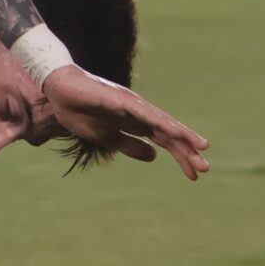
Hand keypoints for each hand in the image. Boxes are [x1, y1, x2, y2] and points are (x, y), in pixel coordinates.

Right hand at [42, 66, 209, 178]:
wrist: (60, 90)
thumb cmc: (81, 111)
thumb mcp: (106, 137)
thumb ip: (129, 145)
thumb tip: (154, 157)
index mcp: (136, 123)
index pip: (165, 141)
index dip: (181, 156)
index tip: (195, 175)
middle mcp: (140, 112)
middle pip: (168, 133)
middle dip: (186, 150)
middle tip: (204, 169)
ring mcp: (131, 104)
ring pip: (161, 122)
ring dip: (180, 134)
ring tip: (198, 147)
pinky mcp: (119, 99)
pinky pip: (142, 112)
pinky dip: (157, 121)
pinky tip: (171, 130)